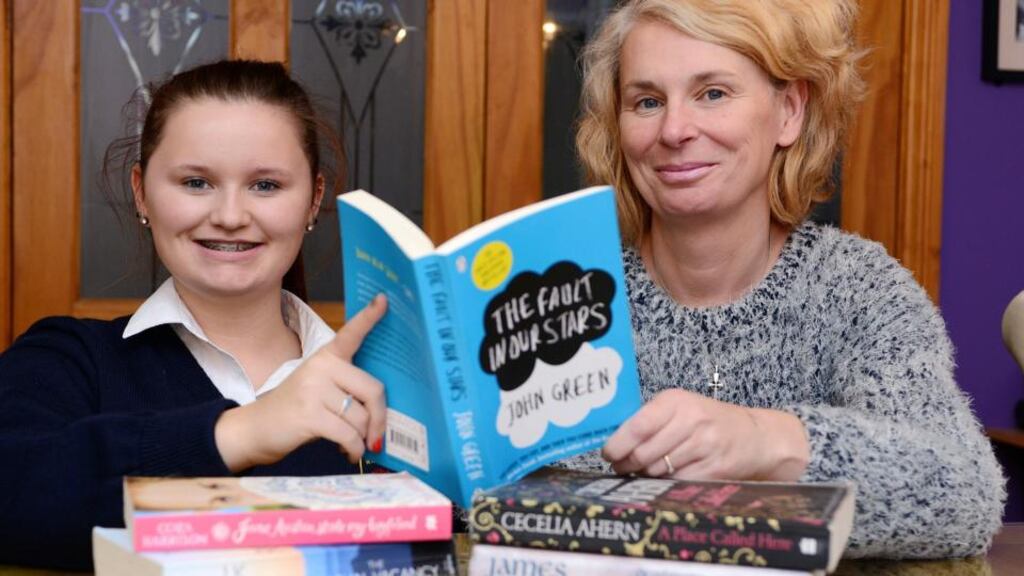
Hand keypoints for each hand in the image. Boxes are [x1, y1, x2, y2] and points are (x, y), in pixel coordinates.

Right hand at [215, 295, 388, 471]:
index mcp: (326, 356)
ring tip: (355, 444)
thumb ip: (347, 389)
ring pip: (361, 417)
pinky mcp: (309, 414)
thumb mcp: (320, 389)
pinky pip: (348, 434)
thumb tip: (383, 414)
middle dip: (381, 418)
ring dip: (364, 438)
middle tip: (377, 435)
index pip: (352, 333)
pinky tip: (348, 453)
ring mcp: (314, 389)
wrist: (256, 428)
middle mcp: (322, 367)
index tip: (384, 299)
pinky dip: (353, 448)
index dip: (370, 317)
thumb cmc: (297, 409)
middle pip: (373, 390)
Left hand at [602, 389, 808, 480]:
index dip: (618, 445)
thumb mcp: (679, 409)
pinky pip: (678, 482)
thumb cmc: (707, 422)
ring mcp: (705, 445)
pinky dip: (668, 483)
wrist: (754, 436)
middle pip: (644, 453)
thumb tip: (613, 444)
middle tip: (623, 467)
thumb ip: (649, 421)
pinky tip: (668, 477)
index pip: (637, 426)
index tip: (609, 454)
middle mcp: (691, 420)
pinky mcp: (715, 468)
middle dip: (628, 464)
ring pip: (659, 470)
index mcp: (676, 401)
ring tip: (646, 470)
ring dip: (647, 474)